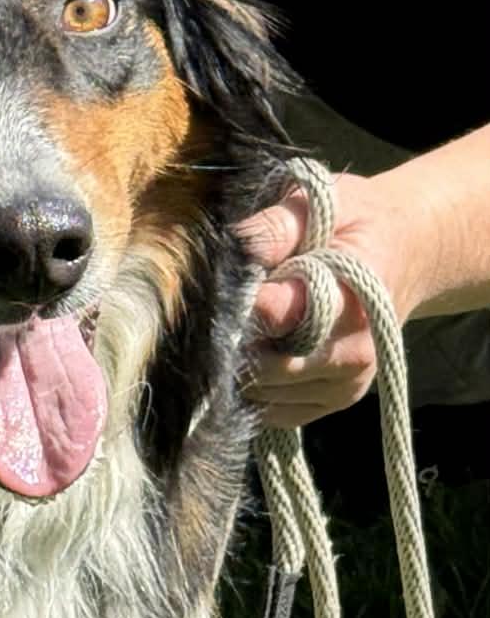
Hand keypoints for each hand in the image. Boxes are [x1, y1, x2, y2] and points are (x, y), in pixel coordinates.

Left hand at [235, 171, 428, 428]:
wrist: (403, 254)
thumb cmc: (348, 225)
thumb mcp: (319, 205)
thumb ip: (275, 228)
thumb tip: (233, 250)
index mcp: (350, 295)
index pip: (280, 315)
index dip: (238, 307)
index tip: (215, 293)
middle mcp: (353, 350)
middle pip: (263, 365)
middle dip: (230, 342)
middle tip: (216, 313)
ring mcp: (345, 384)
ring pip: (261, 394)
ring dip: (238, 367)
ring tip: (243, 327)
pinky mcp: (332, 403)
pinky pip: (271, 411)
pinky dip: (252, 389)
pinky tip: (256, 352)